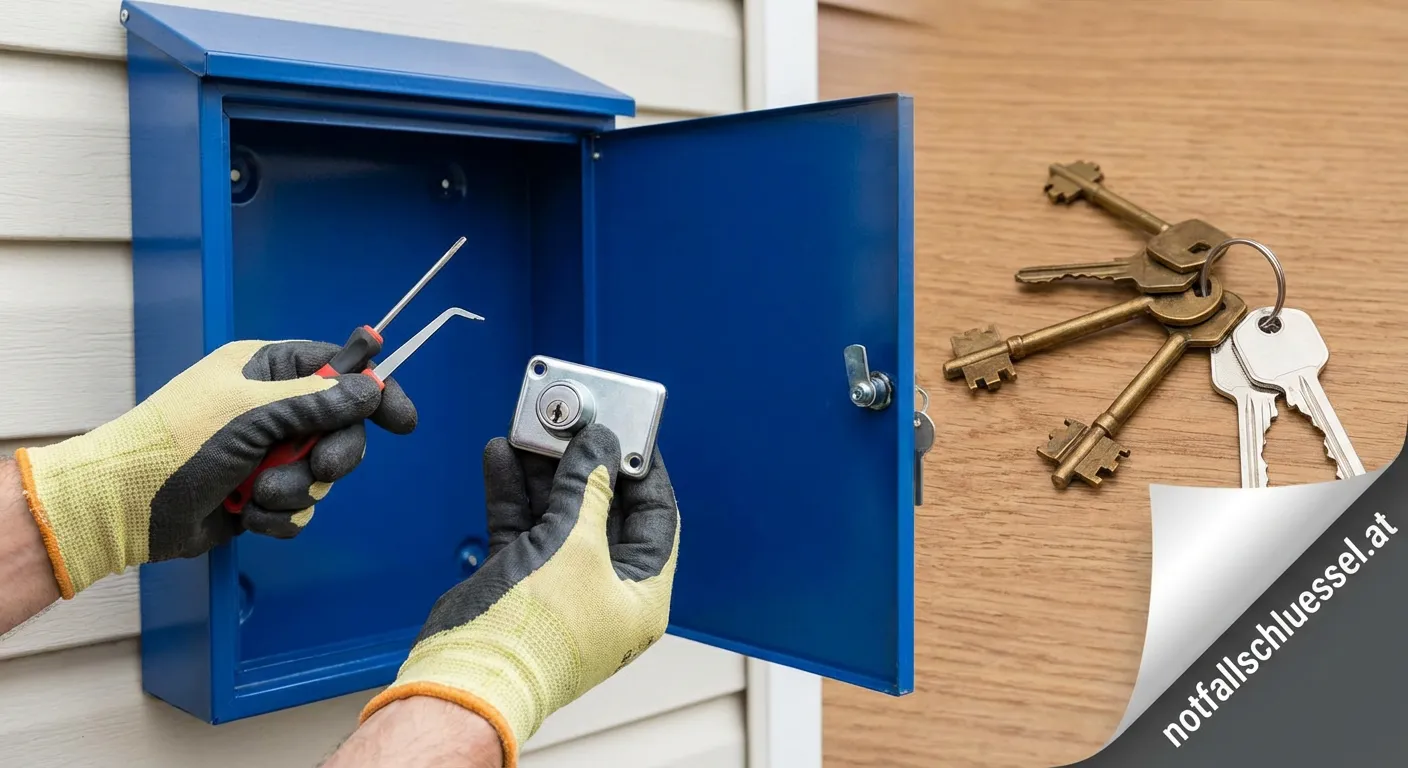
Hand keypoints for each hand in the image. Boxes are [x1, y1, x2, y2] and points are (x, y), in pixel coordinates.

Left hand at [14, 340, 415, 598]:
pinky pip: (301, 507)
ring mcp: (265, 453)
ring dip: (297, 489)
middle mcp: (269, 409)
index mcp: (265, 371)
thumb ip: (317, 400)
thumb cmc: (173, 446)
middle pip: (341, 428)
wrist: (122, 508)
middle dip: (333, 454)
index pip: (339, 369)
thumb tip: (370, 388)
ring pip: (321, 473)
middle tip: (319, 465)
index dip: (375, 391)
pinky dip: (280, 515)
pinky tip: (250, 513)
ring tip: (258, 493)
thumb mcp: (251, 414)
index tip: (403, 419)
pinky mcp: (260, 495)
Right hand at [360, 424, 679, 766]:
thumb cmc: (537, 633)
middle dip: (585, 465)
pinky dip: (512, 492)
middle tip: (574, 424)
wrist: (470, 675)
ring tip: (534, 431)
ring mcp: (561, 587)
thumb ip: (588, 488)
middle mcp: (605, 591)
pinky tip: (501, 456)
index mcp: (642, 594)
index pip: (657, 518)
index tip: (629, 432)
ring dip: (543, 472)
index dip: (645, 472)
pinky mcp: (520, 581)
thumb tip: (599, 445)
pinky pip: (522, 526)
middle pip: (604, 511)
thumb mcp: (576, 545)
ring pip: (558, 514)